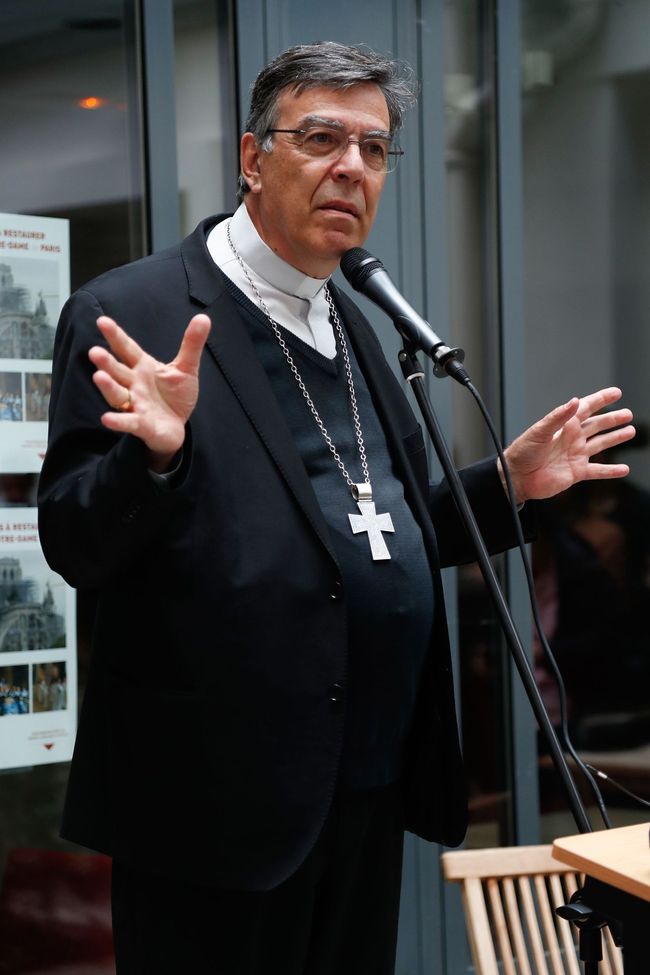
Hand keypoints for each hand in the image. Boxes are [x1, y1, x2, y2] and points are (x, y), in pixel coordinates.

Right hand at [88, 314, 211, 471]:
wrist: (177, 426)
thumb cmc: (175, 396)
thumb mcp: (186, 368)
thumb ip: (192, 344)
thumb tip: (203, 317)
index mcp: (142, 367)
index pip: (127, 349)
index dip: (116, 336)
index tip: (103, 321)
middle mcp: (134, 384)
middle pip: (117, 371)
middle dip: (106, 362)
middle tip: (95, 351)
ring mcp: (135, 404)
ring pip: (117, 395)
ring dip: (108, 387)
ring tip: (99, 376)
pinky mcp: (141, 425)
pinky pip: (128, 422)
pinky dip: (118, 421)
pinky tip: (107, 419)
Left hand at [500, 387, 634, 503]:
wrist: (516, 477)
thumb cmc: (522, 452)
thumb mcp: (539, 431)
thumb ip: (558, 417)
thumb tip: (575, 401)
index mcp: (564, 425)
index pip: (586, 408)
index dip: (601, 399)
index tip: (616, 392)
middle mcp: (572, 438)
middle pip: (597, 425)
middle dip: (612, 419)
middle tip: (628, 413)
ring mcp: (575, 455)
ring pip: (601, 444)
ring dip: (615, 438)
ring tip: (630, 432)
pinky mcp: (576, 473)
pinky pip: (597, 471)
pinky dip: (611, 471)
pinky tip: (624, 469)